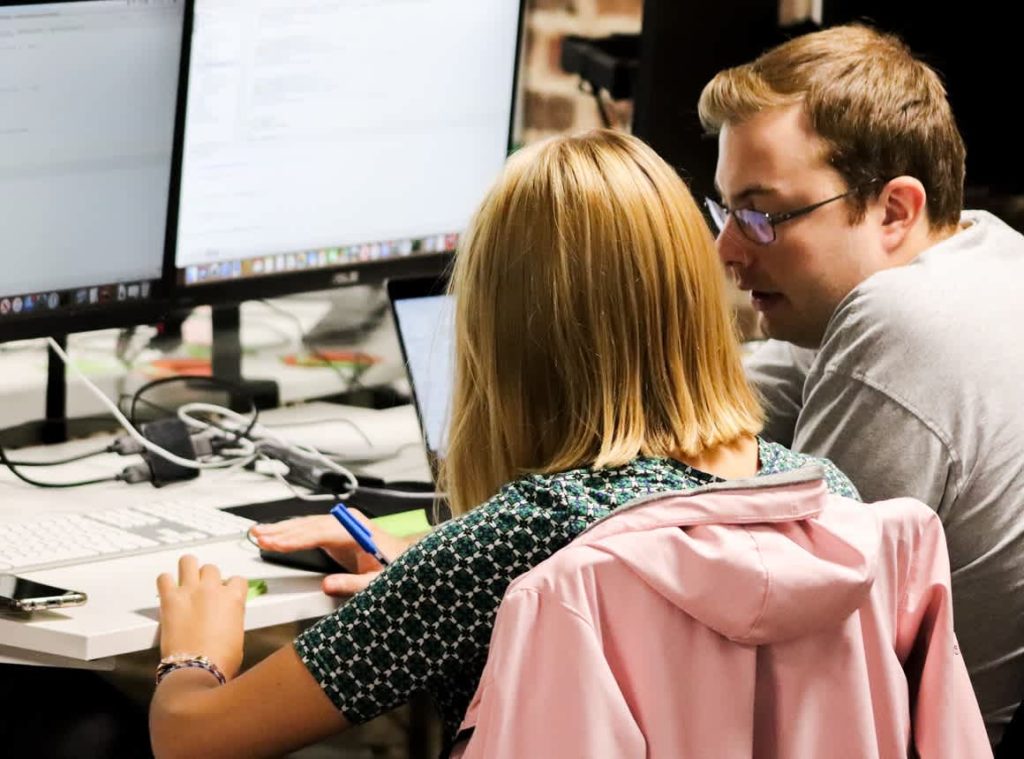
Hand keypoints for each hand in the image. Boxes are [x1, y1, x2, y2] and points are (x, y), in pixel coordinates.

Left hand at [156, 555, 247, 679]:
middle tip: (203, 588)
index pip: (237, 580)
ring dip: (187, 569)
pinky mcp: (170, 599)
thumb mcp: (237, 635)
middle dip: (208, 577)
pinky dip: (165, 582)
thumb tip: (225, 618)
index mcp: (234, 598)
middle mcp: (213, 589)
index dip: (230, 587)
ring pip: (188, 562)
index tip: (225, 592)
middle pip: (211, 568)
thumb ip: (232, 618)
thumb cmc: (220, 660)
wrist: (197, 670)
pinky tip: (167, 590)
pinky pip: (164, 578)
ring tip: (185, 578)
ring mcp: (190, 592)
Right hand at [249, 509, 412, 596]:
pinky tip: (276, 534)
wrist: (406, 559)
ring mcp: (340, 525)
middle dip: (281, 531)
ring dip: (282, 530)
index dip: (293, 539)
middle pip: (307, 525)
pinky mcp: (336, 532)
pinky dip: (291, 533)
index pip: (318, 532)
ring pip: (305, 525)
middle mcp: (347, 522)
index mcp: (355, 530)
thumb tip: (327, 585)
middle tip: (258, 537)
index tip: (273, 543)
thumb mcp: (377, 581)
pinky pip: (308, 530)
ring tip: (259, 533)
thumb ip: (352, 583)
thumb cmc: (395, 567)